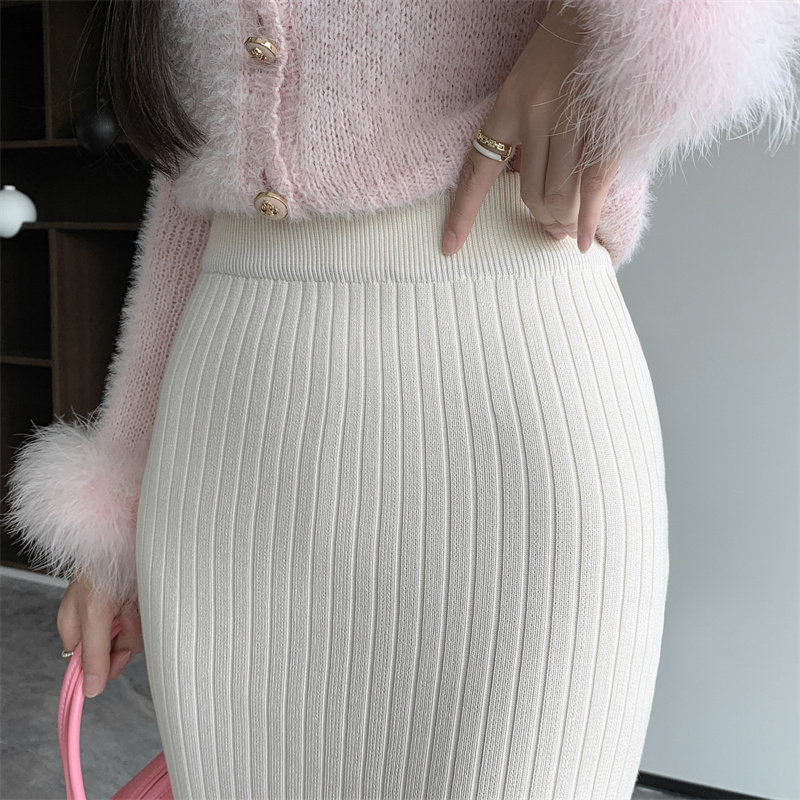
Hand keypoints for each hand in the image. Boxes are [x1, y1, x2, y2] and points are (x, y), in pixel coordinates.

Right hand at [57, 575, 143, 697]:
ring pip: (137, 640)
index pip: (87, 663)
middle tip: (129, 613)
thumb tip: (90, 690)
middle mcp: (99, 622)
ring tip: (140, 599)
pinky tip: (151, 598)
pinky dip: (155, 615)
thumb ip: (93, 653)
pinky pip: (151, 625)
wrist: (134, 536)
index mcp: (77, 624)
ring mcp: (122, 613)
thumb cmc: (106, 565)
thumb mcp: (95, 612)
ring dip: (143, 623)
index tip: (119, 653)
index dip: (105, 663)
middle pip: (116, 653)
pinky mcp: (142, 606)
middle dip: (129, 637)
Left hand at [442, 0, 619, 255]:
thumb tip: (530, 186)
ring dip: (562, 221)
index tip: (450, 247)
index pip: (477, 173)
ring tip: (564, 231)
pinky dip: (587, 220)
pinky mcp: (604, 129)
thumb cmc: (566, 51)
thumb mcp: (528, 86)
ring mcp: (570, 123)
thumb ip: (522, 132)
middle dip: (539, 220)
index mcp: (508, 107)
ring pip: (559, 196)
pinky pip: (592, 188)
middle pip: (529, 194)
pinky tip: (581, 241)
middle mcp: (534, 117)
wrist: (606, 12)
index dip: (463, 214)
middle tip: (548, 232)